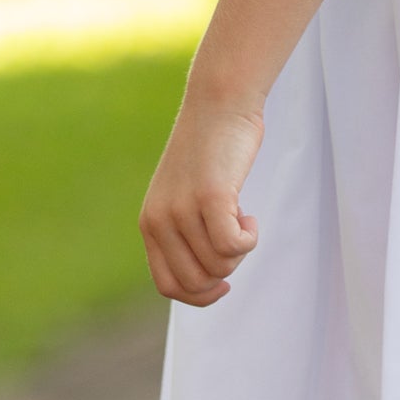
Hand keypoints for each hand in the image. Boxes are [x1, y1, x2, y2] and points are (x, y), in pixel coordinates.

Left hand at [139, 96, 262, 306]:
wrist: (219, 104)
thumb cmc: (211, 152)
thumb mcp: (185, 196)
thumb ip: (185, 232)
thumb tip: (208, 278)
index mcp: (150, 223)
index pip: (167, 286)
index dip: (199, 295)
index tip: (223, 283)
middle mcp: (160, 219)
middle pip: (195, 283)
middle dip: (224, 273)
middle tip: (235, 240)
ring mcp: (183, 209)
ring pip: (219, 265)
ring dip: (240, 250)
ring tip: (241, 217)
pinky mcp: (209, 196)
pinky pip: (233, 246)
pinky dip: (249, 239)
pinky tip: (250, 216)